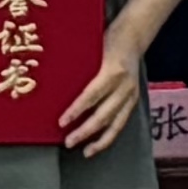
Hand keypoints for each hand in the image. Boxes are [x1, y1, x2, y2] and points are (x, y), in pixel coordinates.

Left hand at [55, 37, 148, 157]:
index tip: (62, 123)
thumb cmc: (107, 40)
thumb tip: (54, 86)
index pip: (91, 96)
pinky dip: (110, 134)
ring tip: (86, 152)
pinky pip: (122, 121)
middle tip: (68, 142)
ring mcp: (131, 94)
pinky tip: (98, 143)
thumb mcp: (92, 49)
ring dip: (100, 140)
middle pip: (103, 115)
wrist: (134, 36)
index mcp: (112, 72)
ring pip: (116, 123)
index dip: (76, 111)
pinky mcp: (134, 100)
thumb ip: (79, 67)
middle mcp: (124, 86)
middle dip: (85, 131)